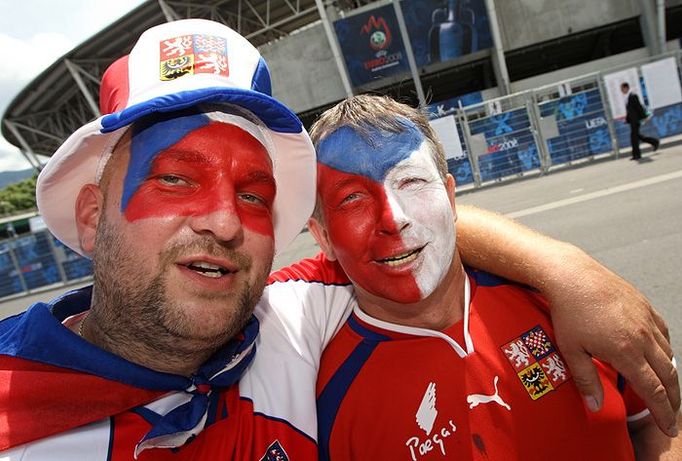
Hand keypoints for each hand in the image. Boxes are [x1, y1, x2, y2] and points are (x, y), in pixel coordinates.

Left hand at [546, 259, 679, 436]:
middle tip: (671, 415)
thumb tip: (595, 406)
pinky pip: (663, 333)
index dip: (663, 412)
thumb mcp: (571, 351)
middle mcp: (642, 336)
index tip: (667, 427)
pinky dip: (665, 349)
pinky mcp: (645, 306)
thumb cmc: (569, 311)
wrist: (572, 275)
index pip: (654, 390)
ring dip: (670, 375)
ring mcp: (646, 320)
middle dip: (672, 399)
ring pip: (668, 354)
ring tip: (666, 389)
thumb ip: (586, 381)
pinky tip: (659, 356)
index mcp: (626, 352)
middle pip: (668, 375)